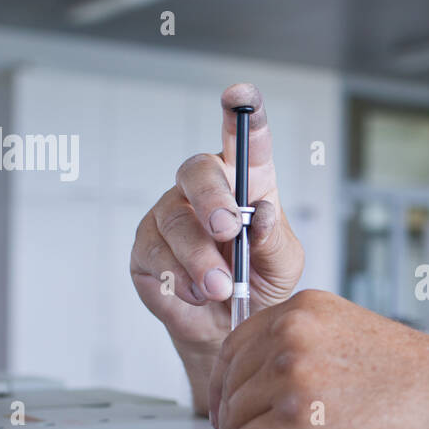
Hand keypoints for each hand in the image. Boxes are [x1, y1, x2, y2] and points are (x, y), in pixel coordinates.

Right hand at [130, 83, 304, 410]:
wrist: (230, 332)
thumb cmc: (260, 286)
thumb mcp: (282, 263)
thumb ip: (272, 238)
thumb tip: (258, 215)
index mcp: (247, 183)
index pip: (244, 140)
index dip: (242, 113)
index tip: (240, 96)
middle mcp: (204, 191)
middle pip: (196, 170)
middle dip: (212, 197)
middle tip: (228, 229)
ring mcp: (170, 217)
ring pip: (176, 223)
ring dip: (200, 258)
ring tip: (222, 288)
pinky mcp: (145, 250)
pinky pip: (156, 257)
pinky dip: (181, 280)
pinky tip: (199, 294)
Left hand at [208, 289, 428, 428]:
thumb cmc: (419, 382)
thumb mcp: (352, 338)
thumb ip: (307, 347)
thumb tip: (269, 381)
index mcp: (306, 310)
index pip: (237, 344)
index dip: (225, 383)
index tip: (226, 405)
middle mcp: (294, 335)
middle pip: (232, 384)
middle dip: (229, 421)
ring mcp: (292, 375)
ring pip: (234, 419)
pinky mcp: (295, 418)